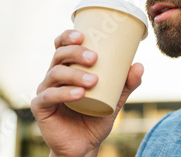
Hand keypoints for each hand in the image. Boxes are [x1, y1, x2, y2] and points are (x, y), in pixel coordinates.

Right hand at [31, 30, 143, 156]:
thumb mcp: (115, 98)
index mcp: (68, 67)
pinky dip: (64, 93)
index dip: (68, 36)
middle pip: (59, 55)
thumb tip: (140, 65)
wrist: (84, 145)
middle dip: (76, 52)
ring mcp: (45, 90)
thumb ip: (127, 83)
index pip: (62, 45)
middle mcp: (54, 75)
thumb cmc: (96, 116)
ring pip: (55, 74)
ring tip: (93, 81)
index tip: (83, 35)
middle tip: (94, 58)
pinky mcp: (41, 107)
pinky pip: (49, 96)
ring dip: (74, 74)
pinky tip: (79, 94)